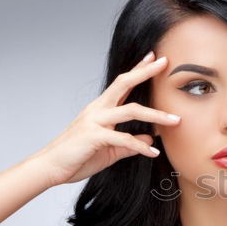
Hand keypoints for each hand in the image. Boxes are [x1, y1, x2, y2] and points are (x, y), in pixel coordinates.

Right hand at [28, 51, 181, 185]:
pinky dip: (140, 146)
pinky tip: (153, 152)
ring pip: (130, 111)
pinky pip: (123, 139)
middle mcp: (97, 110)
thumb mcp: (110, 150)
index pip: (122, 84)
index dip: (138, 70)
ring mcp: (94, 121)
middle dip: (145, 72)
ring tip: (176, 120)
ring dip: (155, 115)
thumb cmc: (77, 157)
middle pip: (124, 83)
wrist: (50, 168)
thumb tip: (150, 139)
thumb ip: (130, 144)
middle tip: (165, 62)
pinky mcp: (93, 136)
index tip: (153, 57)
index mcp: (100, 109)